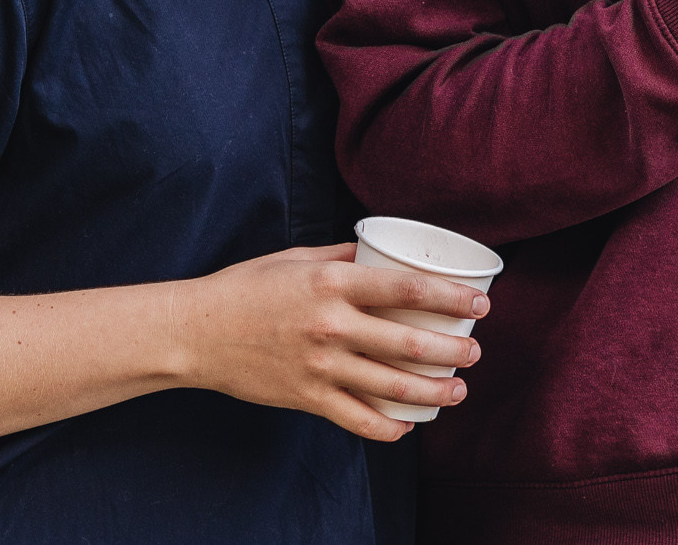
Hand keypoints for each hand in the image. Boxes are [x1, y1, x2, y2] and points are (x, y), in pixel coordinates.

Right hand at [174, 243, 490, 442]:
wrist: (196, 332)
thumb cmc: (247, 287)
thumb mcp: (298, 256)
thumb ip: (345, 255)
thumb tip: (383, 252)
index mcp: (333, 283)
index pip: (407, 290)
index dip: (451, 297)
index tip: (481, 304)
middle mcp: (331, 325)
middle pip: (408, 344)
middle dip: (452, 352)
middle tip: (475, 353)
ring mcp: (320, 366)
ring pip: (391, 387)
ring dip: (433, 392)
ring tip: (456, 391)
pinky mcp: (306, 398)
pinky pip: (358, 420)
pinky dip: (389, 427)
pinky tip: (408, 423)